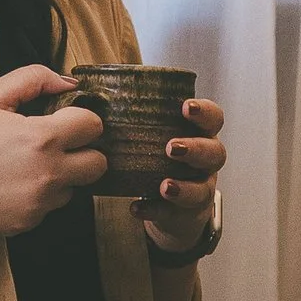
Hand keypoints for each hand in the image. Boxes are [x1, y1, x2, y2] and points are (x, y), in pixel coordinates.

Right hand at [0, 64, 109, 235]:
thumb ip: (34, 79)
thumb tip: (69, 82)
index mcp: (42, 138)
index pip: (94, 126)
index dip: (82, 119)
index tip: (65, 119)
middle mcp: (48, 174)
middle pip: (98, 164)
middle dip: (85, 151)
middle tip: (59, 144)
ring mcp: (39, 204)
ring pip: (74, 188)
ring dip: (62, 176)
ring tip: (28, 165)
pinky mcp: (28, 223)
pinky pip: (49, 207)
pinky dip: (40, 196)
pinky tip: (13, 184)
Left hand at [137, 95, 223, 257]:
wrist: (168, 203)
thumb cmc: (157, 158)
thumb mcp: (152, 135)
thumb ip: (134, 115)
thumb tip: (85, 88)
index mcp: (198, 134)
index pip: (213, 117)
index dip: (204, 112)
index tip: (185, 107)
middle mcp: (205, 160)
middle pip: (214, 152)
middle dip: (195, 149)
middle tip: (171, 148)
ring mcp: (200, 187)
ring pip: (203, 187)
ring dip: (183, 186)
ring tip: (163, 186)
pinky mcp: (186, 213)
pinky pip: (175, 213)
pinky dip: (156, 210)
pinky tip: (137, 207)